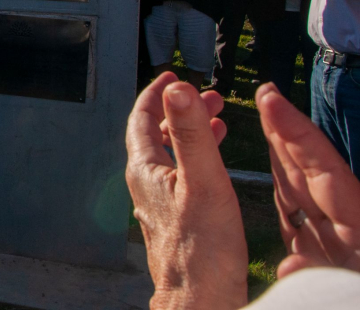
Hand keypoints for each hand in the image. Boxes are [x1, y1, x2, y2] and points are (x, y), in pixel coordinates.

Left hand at [125, 73, 247, 309]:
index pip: (142, 119)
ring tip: (219, 121)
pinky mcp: (171, 219)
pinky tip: (212, 164)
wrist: (198, 299)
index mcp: (145, 169)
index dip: (156, 94)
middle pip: (157, 134)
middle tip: (210, 96)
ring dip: (190, 134)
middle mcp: (144, 184)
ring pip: (169, 155)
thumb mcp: (202, 180)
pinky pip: (178, 176)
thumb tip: (177, 89)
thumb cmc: (201, 249)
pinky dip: (194, 159)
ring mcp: (156, 203)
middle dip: (181, 111)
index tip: (171, 76)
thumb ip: (190, 133)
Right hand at [256, 83, 359, 277]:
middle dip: (290, 134)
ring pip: (308, 195)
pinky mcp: (328, 265)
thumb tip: (292, 269)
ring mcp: (339, 248)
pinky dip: (287, 198)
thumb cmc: (355, 295)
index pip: (325, 173)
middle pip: (315, 173)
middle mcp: (349, 233)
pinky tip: (274, 184)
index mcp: (359, 231)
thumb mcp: (349, 291)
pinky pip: (304, 223)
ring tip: (266, 125)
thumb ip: (329, 284)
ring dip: (285, 159)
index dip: (298, 136)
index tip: (271, 101)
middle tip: (267, 95)